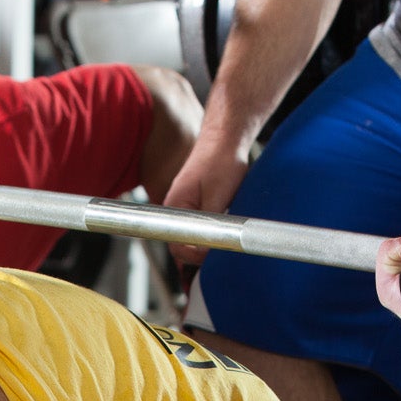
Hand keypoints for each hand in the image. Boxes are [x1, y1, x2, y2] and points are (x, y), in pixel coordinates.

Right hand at [159, 137, 250, 264]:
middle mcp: (175, 211)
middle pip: (183, 247)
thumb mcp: (218, 198)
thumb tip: (206, 253)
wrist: (226, 140)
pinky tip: (222, 238)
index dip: (194, 259)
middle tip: (221, 261)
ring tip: (223, 251)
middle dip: (200, 257)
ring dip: (205, 248)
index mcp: (174, 208)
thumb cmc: (220, 162)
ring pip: (192, 239)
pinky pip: (200, 230)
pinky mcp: (197, 207)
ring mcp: (185, 209)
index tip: (213, 258)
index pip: (177, 247)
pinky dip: (210, 237)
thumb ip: (210, 228)